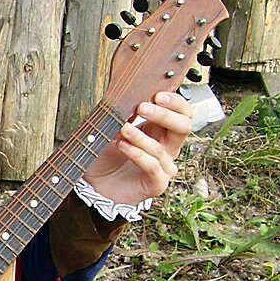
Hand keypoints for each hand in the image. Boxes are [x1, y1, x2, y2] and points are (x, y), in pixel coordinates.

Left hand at [83, 90, 192, 206]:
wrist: (95, 185)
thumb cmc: (107, 157)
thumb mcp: (114, 130)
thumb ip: (126, 115)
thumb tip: (132, 99)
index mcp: (162, 131)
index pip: (183, 113)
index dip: (174, 102)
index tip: (156, 95)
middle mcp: (168, 148)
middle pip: (184, 127)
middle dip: (164, 115)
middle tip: (142, 108)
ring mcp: (164, 167)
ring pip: (161, 148)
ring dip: (140, 137)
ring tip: (123, 129)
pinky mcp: (156, 183)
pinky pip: (152, 166)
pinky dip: (137, 154)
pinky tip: (122, 146)